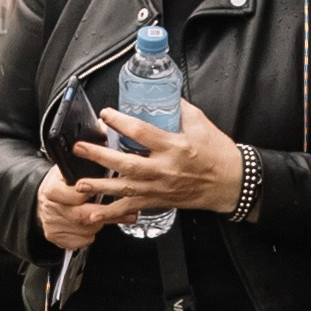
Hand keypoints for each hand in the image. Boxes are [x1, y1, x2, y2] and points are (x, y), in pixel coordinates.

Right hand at [36, 162, 136, 249]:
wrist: (41, 199)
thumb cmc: (60, 183)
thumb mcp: (68, 169)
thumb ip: (84, 166)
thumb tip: (107, 152)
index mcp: (52, 189)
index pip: (76, 195)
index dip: (92, 193)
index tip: (105, 190)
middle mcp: (51, 208)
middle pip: (83, 216)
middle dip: (106, 214)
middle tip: (126, 210)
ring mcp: (53, 225)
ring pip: (86, 230)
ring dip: (103, 224)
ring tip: (117, 216)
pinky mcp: (56, 237)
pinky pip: (81, 241)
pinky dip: (91, 234)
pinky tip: (97, 225)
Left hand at [83, 100, 246, 215]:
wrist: (232, 183)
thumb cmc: (219, 154)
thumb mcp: (201, 124)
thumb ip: (180, 110)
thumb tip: (164, 96)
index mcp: (175, 146)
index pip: (142, 133)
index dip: (121, 122)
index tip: (105, 114)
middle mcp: (164, 169)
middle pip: (126, 164)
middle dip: (99, 157)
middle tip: (80, 148)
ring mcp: (160, 188)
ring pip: (124, 189)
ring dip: (99, 187)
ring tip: (78, 184)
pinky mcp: (159, 201)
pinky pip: (132, 208)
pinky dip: (112, 213)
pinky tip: (94, 214)